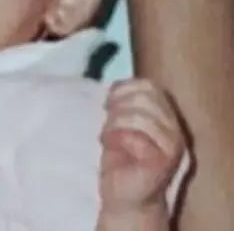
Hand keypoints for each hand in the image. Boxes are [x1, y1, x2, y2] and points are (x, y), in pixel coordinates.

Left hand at [99, 80, 185, 215]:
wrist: (126, 196)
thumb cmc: (122, 155)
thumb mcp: (121, 121)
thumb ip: (126, 102)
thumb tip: (116, 85)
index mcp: (166, 114)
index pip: (150, 86)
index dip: (125, 89)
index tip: (108, 102)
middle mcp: (175, 128)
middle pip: (147, 97)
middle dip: (120, 106)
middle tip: (108, 122)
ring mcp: (173, 147)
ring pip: (143, 117)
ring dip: (117, 123)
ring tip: (108, 136)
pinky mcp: (164, 164)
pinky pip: (141, 141)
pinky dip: (120, 139)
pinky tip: (112, 146)